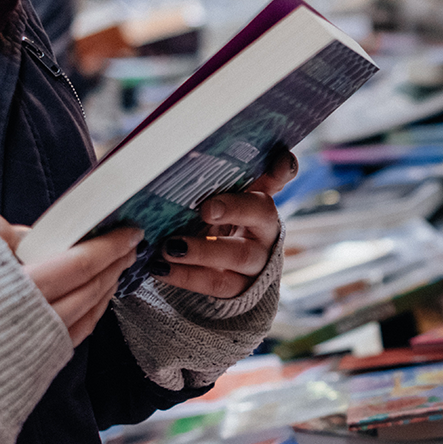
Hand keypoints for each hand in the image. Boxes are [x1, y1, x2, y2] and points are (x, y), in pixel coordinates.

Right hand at [0, 214, 142, 346]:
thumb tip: (30, 233)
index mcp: (14, 291)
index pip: (78, 264)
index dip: (109, 246)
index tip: (129, 233)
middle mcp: (30, 321)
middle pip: (90, 289)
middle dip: (115, 264)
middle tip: (130, 247)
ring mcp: (33, 346)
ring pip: (87, 314)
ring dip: (107, 288)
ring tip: (117, 268)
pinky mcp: (32, 363)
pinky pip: (74, 336)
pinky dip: (91, 313)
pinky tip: (96, 299)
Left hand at [149, 148, 297, 297]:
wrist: (214, 272)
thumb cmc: (209, 227)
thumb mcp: (210, 203)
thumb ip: (207, 182)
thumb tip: (185, 154)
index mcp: (260, 199)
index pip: (280, 176)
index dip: (282, 167)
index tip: (277, 161)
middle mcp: (266, 229)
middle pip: (262, 213)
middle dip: (235, 209)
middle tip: (205, 209)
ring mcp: (258, 261)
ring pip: (240, 255)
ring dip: (203, 251)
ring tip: (169, 247)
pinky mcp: (241, 289)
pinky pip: (217, 284)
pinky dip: (186, 277)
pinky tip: (160, 267)